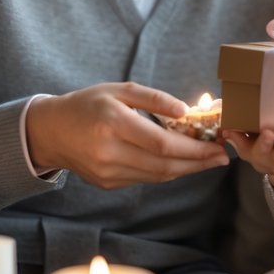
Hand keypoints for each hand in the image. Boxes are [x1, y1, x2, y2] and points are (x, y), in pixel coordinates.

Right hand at [25, 82, 228, 188]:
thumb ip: (153, 99)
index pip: (162, 143)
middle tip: (222, 157)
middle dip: (198, 162)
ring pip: (157, 175)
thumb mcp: (119, 90)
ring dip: (186, 169)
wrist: (51, 132)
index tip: (218, 145)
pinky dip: (167, 170)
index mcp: (113, 124)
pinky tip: (181, 162)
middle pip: (164, 164)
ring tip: (209, 159)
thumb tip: (185, 112)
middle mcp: (110, 152)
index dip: (194, 148)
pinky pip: (145, 178)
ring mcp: (108, 172)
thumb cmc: (87, 104)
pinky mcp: (108, 183)